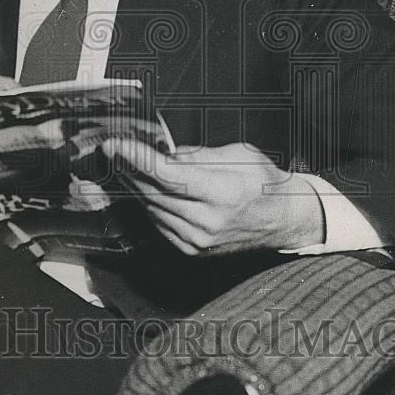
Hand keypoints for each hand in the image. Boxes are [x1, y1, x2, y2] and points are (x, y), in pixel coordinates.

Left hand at [102, 139, 324, 254]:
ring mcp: (197, 240)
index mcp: (222, 193)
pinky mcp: (192, 250)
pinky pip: (159, 223)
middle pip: (153, 192)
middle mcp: (207, 222)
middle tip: (110, 149)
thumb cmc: (264, 183)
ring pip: (151, 208)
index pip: (168, 175)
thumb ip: (197, 154)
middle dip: (127, 168)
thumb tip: (163, 151)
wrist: (284, 221)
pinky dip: (147, 203)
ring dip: (133, 186)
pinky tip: (141, 186)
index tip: (116, 144)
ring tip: (121, 164)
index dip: (137, 159)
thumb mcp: (238, 154)